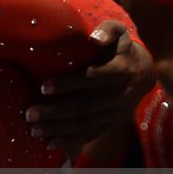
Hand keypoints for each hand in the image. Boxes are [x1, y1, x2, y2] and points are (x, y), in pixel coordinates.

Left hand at [26, 21, 154, 157]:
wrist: (143, 72)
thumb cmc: (119, 47)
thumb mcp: (118, 32)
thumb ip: (107, 30)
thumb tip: (94, 38)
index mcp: (119, 70)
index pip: (91, 78)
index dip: (67, 83)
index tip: (43, 87)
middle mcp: (119, 95)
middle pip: (85, 106)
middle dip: (56, 112)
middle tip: (29, 113)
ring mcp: (116, 113)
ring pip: (85, 124)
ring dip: (58, 129)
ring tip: (33, 130)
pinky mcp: (112, 124)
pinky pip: (90, 134)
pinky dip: (69, 141)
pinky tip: (49, 143)